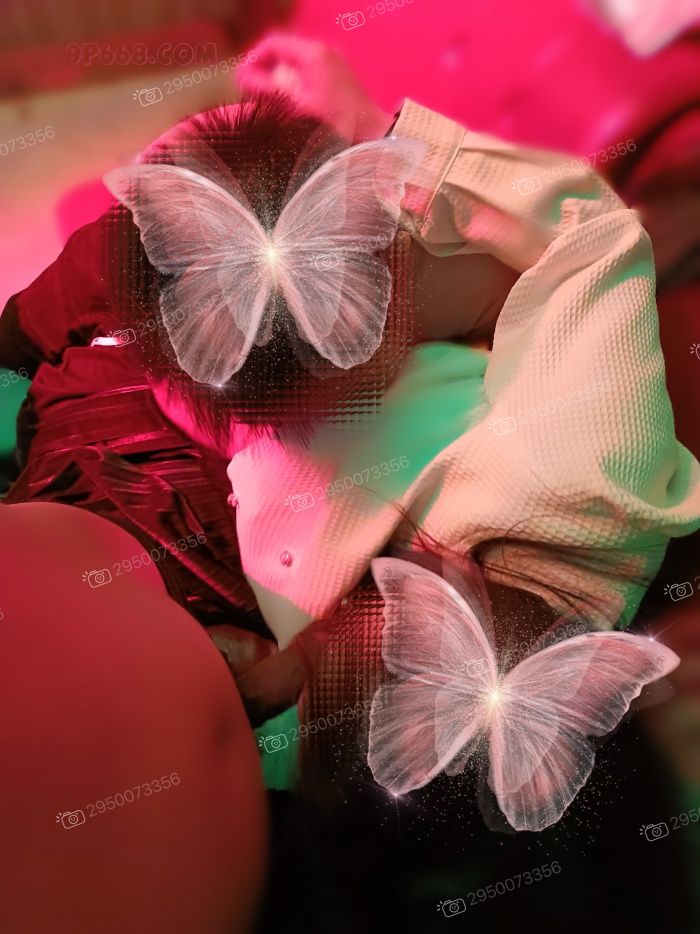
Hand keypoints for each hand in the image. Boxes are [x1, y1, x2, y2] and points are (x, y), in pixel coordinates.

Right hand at [237, 34, 392, 141]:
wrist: (371, 133)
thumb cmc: (335, 122)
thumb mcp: (296, 107)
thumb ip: (267, 90)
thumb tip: (241, 77)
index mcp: (312, 54)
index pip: (274, 44)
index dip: (254, 58)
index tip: (243, 78)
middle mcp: (323, 51)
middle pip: (284, 51)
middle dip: (265, 67)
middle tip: (252, 88)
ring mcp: (332, 61)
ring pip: (295, 61)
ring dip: (278, 75)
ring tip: (267, 97)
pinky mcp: (337, 74)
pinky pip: (307, 70)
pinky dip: (293, 80)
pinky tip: (288, 100)